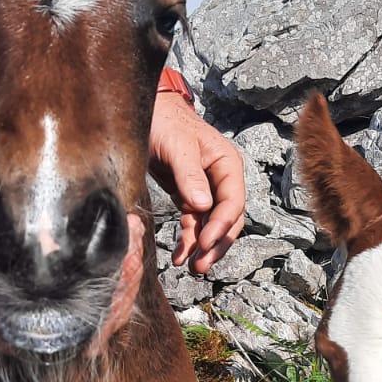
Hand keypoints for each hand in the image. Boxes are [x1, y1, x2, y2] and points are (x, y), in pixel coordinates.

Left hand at [148, 95, 244, 272]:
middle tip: (202, 265)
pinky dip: (188, 241)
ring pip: (212, 226)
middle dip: (216, 244)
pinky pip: (194, 224)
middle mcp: (221, 180)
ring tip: (193, 268)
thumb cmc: (165, 121)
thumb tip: (202, 205)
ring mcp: (206, 190)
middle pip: (228, 219)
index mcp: (227, 164)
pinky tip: (180, 256)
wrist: (148, 113)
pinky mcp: (189, 197)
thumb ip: (189, 174)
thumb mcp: (177, 145)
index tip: (205, 243)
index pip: (233, 201)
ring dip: (204, 248)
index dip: (221, 225)